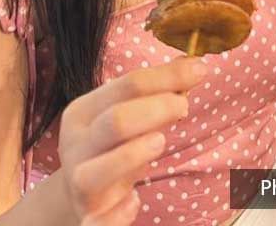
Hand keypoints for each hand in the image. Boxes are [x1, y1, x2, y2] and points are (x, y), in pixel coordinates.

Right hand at [58, 58, 206, 224]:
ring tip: (161, 141)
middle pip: (116, 122)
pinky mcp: (89, 219)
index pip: (128, 85)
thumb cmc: (110, 144)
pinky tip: (136, 200)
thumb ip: (155, 90)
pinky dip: (120, 211)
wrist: (75, 193)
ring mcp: (80, 184)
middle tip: (183, 107)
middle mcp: (76, 146)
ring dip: (132, 155)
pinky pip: (102, 221)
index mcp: (83, 112)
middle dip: (156, 110)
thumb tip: (193, 65)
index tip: (200, 70)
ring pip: (98, 171)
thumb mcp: (123, 112)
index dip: (167, 76)